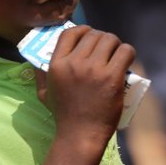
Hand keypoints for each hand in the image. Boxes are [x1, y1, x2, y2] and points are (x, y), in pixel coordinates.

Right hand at [35, 25, 135, 143]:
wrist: (80, 134)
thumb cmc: (64, 115)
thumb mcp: (45, 92)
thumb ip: (40, 74)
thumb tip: (37, 58)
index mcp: (57, 64)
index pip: (70, 33)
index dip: (82, 29)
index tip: (90, 35)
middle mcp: (75, 63)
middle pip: (94, 35)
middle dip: (103, 38)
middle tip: (108, 49)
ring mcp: (94, 70)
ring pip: (111, 40)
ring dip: (116, 44)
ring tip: (117, 53)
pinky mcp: (112, 77)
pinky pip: (125, 52)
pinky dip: (128, 52)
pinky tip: (127, 59)